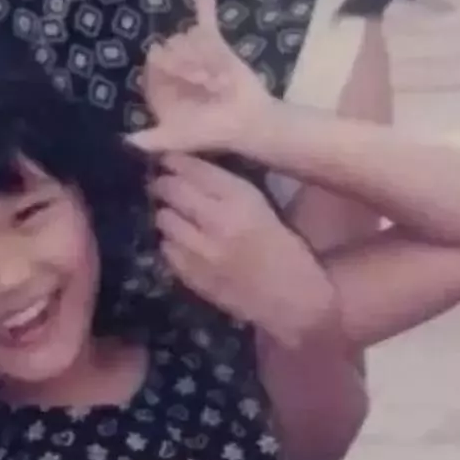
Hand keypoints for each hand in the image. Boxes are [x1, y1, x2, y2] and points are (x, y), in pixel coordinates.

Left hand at [132, 0, 274, 154]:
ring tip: (219, 81)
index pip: (153, 62)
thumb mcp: (177, 138)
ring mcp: (193, 49)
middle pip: (171, 45)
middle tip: (209, 86)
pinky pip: (205, 10)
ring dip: (208, 58)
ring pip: (191, 36)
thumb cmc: (212, 132)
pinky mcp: (214, 40)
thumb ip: (151, 140)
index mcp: (158, 84)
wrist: (248, 122)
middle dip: (192, 64)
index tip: (190, 85)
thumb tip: (124, 143)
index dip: (170, 70)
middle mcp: (173, 62)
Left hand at [151, 154, 335, 347]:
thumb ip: (225, 186)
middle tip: (162, 182)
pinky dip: (170, 242)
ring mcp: (202, 251)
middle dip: (163, 183)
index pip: (195, 169)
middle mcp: (218, 221)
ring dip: (166, 213)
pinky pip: (166, 250)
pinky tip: (181, 242)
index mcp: (242, 198)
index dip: (175, 160)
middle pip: (172, 190)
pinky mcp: (193, 277)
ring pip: (163, 219)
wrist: (297, 301)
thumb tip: (189, 170)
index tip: (168, 158)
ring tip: (173, 213)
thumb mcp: (260, 206)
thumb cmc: (284, 248)